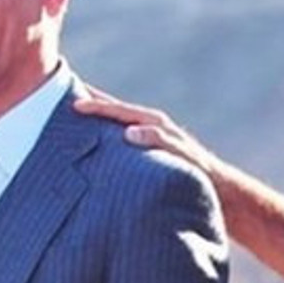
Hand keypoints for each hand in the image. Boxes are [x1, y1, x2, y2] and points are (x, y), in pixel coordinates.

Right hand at [74, 87, 217, 173]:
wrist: (220, 189)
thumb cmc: (201, 173)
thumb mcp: (182, 156)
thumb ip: (158, 141)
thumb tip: (129, 132)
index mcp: (156, 124)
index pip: (120, 111)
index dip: (97, 107)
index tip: (75, 103)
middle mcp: (152, 126)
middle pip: (116, 109)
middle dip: (92, 101)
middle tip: (63, 93)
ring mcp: (151, 136)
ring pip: (118, 121)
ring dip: (98, 115)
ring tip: (73, 110)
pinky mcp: (150, 149)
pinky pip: (122, 135)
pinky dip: (107, 132)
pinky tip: (94, 138)